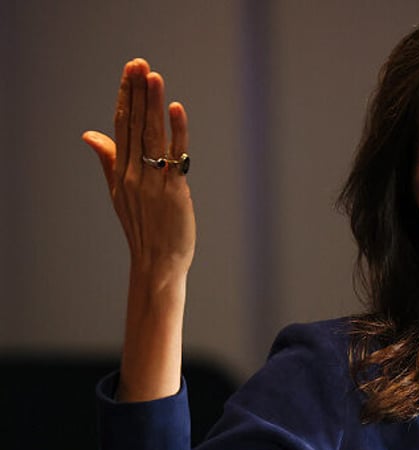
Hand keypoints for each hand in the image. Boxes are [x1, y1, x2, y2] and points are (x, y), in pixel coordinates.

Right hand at [82, 58, 194, 279]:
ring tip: (153, 76)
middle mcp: (133, 174)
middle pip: (134, 125)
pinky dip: (176, 132)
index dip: (126, 97)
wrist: (157, 263)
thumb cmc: (143, 228)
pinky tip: (176, 109)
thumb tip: (89, 134)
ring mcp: (153, 183)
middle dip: (137, 92)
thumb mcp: (119, 191)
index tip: (130, 71)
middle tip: (139, 63)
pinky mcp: (174, 192)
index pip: (121, 126)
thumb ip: (108, 160)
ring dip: (153, 105)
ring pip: (152, 136)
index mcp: (121, 172)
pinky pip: (175, 156)